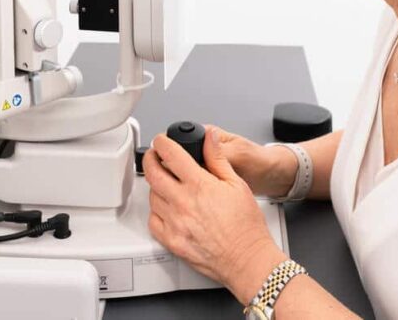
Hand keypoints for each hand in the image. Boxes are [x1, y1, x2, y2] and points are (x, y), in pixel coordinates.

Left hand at [143, 126, 286, 300]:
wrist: (247, 259)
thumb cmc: (246, 226)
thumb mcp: (236, 184)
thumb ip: (218, 158)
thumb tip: (209, 138)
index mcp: (199, 186)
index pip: (170, 155)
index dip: (162, 143)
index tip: (161, 142)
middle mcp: (183, 203)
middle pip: (152, 173)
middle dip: (150, 159)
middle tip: (154, 157)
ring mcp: (174, 223)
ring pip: (152, 197)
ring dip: (155, 186)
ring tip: (166, 184)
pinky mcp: (171, 242)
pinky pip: (153, 221)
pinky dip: (156, 211)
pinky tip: (166, 208)